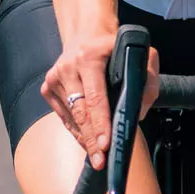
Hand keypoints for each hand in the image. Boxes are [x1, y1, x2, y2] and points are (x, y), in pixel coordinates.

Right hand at [42, 33, 160, 169]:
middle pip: (80, 112)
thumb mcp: (139, 51)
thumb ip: (147, 78)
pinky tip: (87, 142)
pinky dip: (76, 130)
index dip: (101, 124)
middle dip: (92, 140)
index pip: (95, 98)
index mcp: (89, 58)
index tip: (106, 144)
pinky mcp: (48, 88)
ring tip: (96, 157)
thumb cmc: (114, 45)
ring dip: (84, 138)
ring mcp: (54, 79)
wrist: (85, 32)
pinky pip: (64, 116)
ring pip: (71, 118)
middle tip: (101, 161)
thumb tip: (137, 111)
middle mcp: (67, 68)